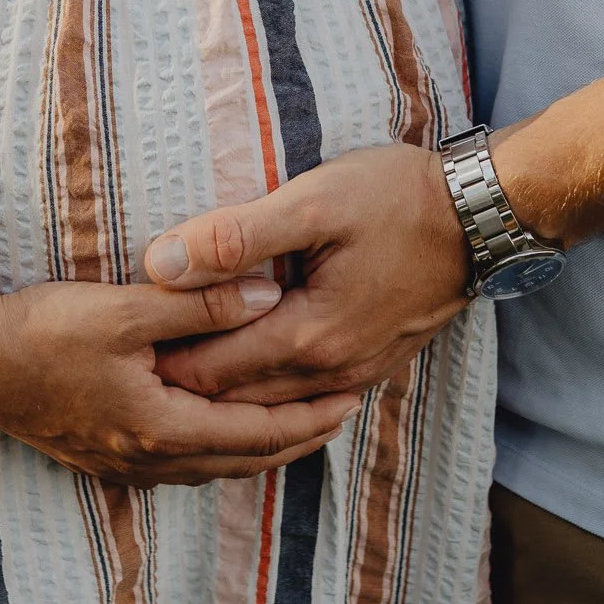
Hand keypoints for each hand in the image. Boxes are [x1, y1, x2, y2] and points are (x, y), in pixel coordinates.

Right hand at [0, 276, 362, 487]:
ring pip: (212, 465)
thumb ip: (201, 304)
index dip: (308, 419)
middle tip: (342, 413)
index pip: (256, 434)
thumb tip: (270, 295)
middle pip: (242, 459)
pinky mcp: (104, 454)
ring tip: (300, 422)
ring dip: (259, 445)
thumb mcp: (126, 309)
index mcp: (161, 429)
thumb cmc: (43, 331)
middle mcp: (147, 459)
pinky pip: (183, 460)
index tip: (350, 399)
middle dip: (295, 438)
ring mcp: (123, 463)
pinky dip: (220, 445)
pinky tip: (228, 427)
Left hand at [144, 143, 471, 404]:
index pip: (205, 374)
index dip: (156, 363)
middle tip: (129, 359)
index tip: (119, 343)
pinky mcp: (370, 366)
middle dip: (179, 383)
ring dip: (218, 394)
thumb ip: (235, 236)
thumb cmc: (399, 197)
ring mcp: (354, 376)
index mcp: (307, 337)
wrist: (484, 216)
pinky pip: (300, 399)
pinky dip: (260, 392)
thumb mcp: (314, 201)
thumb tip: (160, 263)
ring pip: (265, 406)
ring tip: (171, 363)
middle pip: (229, 401)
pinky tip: (238, 369)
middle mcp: (330, 372)